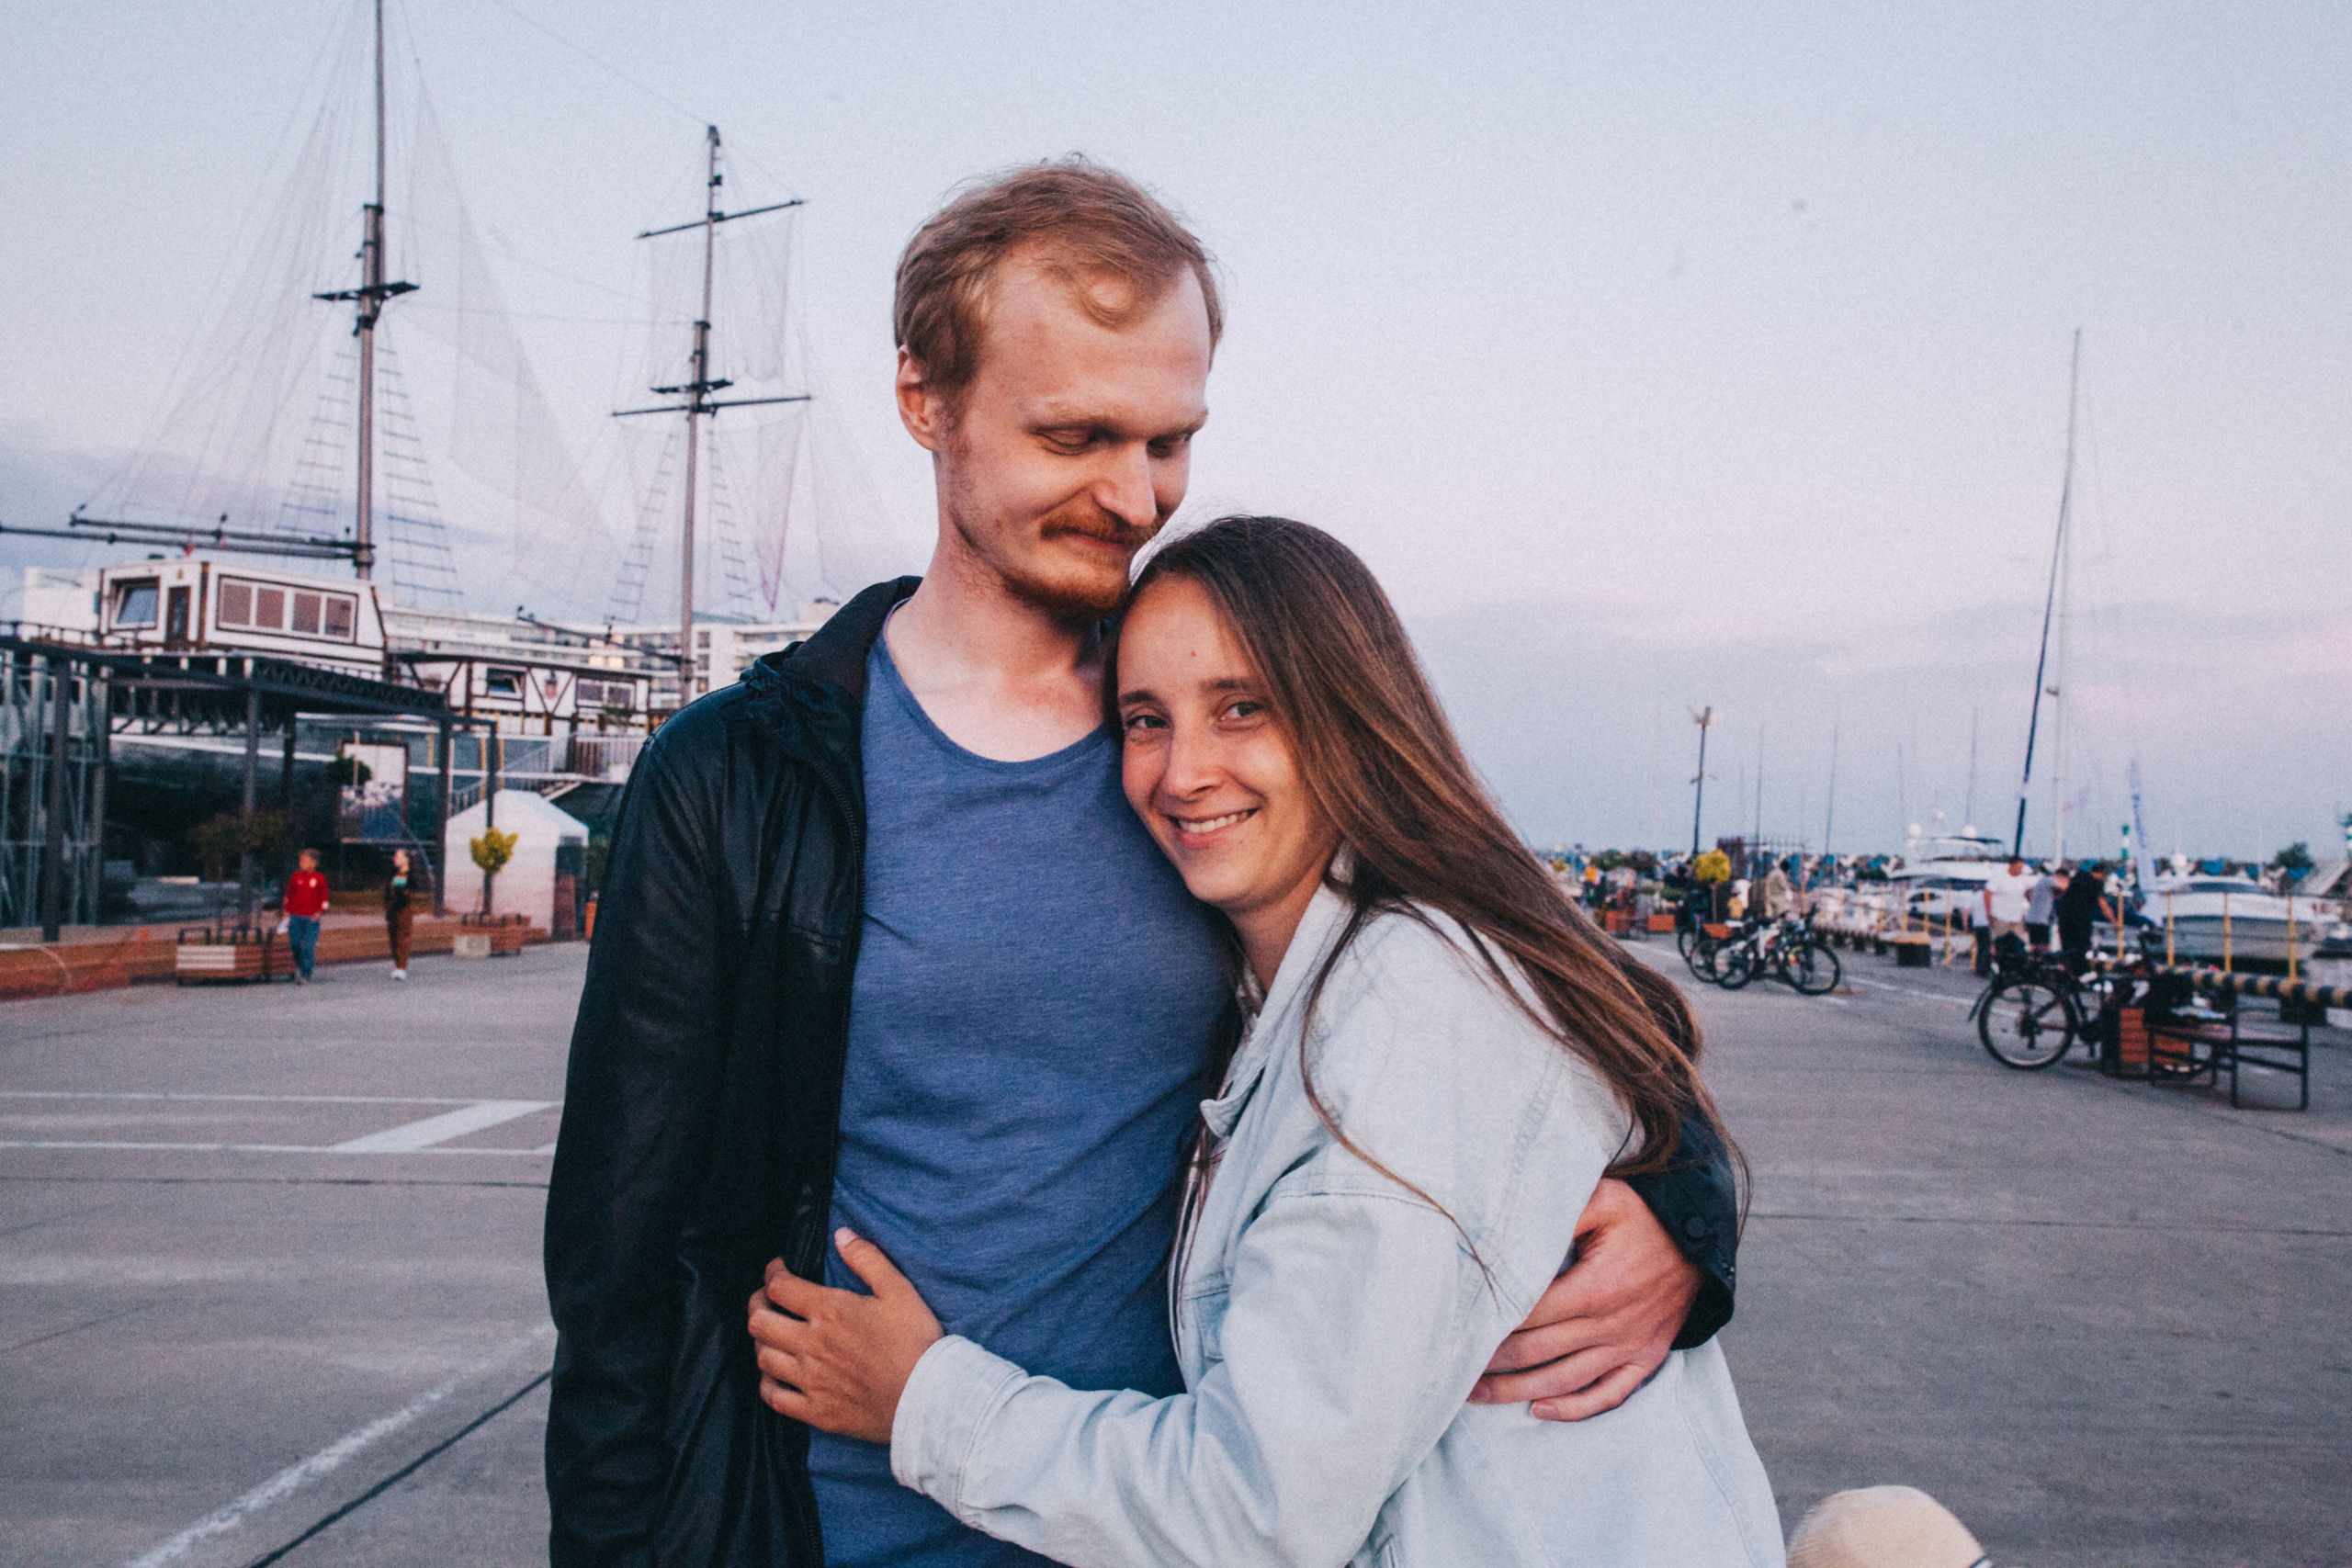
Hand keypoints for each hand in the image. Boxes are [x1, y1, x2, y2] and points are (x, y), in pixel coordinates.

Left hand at [748, 1230, 942, 1444]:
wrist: (928, 1398)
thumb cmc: (916, 1342)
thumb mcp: (899, 1290)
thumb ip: (867, 1259)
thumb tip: (841, 1234)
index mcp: (830, 1311)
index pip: (780, 1287)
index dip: (772, 1274)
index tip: (776, 1269)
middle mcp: (812, 1345)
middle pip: (760, 1322)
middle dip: (757, 1304)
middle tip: (765, 1299)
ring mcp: (810, 1380)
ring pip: (763, 1358)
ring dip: (761, 1342)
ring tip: (771, 1335)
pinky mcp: (816, 1411)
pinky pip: (774, 1398)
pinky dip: (767, 1384)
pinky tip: (775, 1377)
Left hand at [1468, 1178, 1698, 1421]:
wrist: (1701, 1242)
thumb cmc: (1644, 1216)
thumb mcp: (1605, 1199)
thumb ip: (1561, 1211)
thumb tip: (1517, 1221)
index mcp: (1596, 1287)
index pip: (1529, 1316)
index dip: (1490, 1326)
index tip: (1458, 1330)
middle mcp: (1612, 1325)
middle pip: (1538, 1354)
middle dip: (1492, 1364)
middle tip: (1453, 1370)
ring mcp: (1629, 1346)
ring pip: (1565, 1381)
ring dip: (1518, 1392)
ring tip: (1478, 1396)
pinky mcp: (1644, 1359)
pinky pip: (1608, 1395)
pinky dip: (1574, 1409)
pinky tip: (1540, 1412)